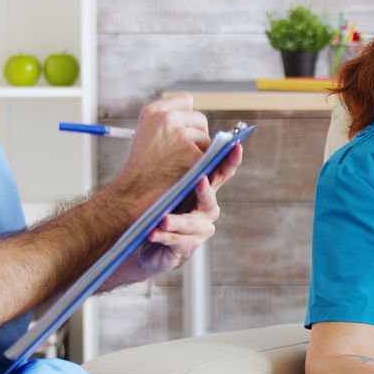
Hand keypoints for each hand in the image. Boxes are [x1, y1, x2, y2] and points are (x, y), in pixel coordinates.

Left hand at [106, 140, 242, 286]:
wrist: (137, 239)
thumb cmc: (152, 207)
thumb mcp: (162, 182)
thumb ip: (174, 161)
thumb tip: (176, 126)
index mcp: (203, 190)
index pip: (221, 172)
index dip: (230, 160)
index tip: (236, 146)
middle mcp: (206, 210)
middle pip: (211, 200)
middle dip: (205, 191)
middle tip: (199, 180)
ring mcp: (199, 230)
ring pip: (194, 224)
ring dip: (177, 221)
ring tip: (162, 218)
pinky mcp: (188, 247)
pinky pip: (181, 242)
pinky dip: (166, 236)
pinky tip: (153, 232)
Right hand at [112, 94, 211, 212]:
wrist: (131, 195)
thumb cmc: (140, 168)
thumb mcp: (145, 133)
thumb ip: (167, 117)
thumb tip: (193, 108)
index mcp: (153, 111)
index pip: (185, 100)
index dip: (186, 117)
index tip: (182, 129)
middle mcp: (168, 118)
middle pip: (200, 120)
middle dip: (197, 136)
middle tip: (180, 154)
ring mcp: (183, 136)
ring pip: (207, 140)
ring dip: (200, 152)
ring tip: (179, 165)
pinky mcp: (195, 156)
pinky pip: (211, 157)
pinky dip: (203, 167)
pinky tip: (186, 174)